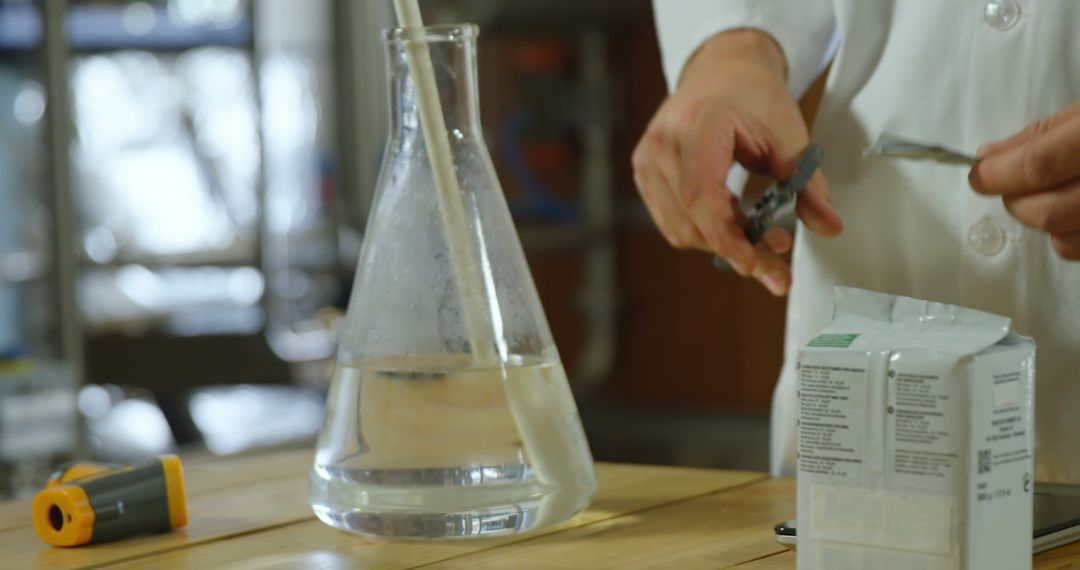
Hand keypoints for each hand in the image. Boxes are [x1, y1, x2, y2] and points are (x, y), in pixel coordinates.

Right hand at [632, 29, 841, 295]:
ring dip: (720, 243)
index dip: (726, 238)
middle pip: (692, 221)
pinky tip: (732, 218)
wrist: (722, 72)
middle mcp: (663, 142)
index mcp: (700, 124)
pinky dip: (704, 230)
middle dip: (734, 248)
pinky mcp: (644, 173)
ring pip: (679, 229)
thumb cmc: (753, 97)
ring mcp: (647, 159)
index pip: (703, 196)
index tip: (753, 265)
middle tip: (775, 261)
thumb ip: (808, 183)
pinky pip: (671, 221)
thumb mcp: (791, 134)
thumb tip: (829, 226)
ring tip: (757, 235)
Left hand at [969, 101, 1079, 258]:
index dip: (999, 175)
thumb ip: (1041, 135)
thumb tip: (990, 156)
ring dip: (1045, 223)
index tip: (980, 175)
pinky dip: (1071, 238)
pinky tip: (1078, 213)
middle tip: (1011, 184)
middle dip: (1017, 201)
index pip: (1040, 166)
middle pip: (1049, 211)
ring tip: (1051, 194)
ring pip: (1067, 241)